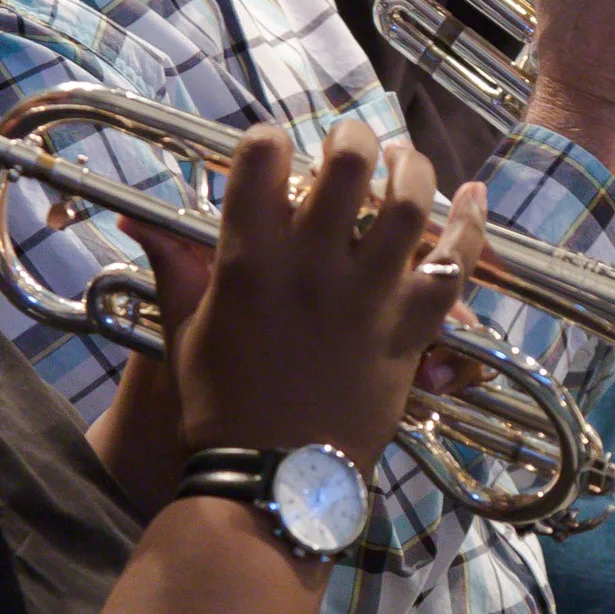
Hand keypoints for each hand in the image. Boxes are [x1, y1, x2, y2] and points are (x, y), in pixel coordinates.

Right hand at [146, 118, 486, 473]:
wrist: (277, 477)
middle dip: (349, 136)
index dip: (268, 140)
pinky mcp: (409, 328)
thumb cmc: (221, 406)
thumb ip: (175, 268)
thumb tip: (139, 222)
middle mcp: (312, 264)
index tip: (274, 150)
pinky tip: (475, 197)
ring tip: (402, 162)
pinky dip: (471, 227)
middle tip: (348, 145)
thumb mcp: (187, 330)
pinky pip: (453, 266)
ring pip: (408, 201)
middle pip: (346, 161)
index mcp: (248, 258)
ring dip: (410, 169)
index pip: (261, 156)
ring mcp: (367, 294)